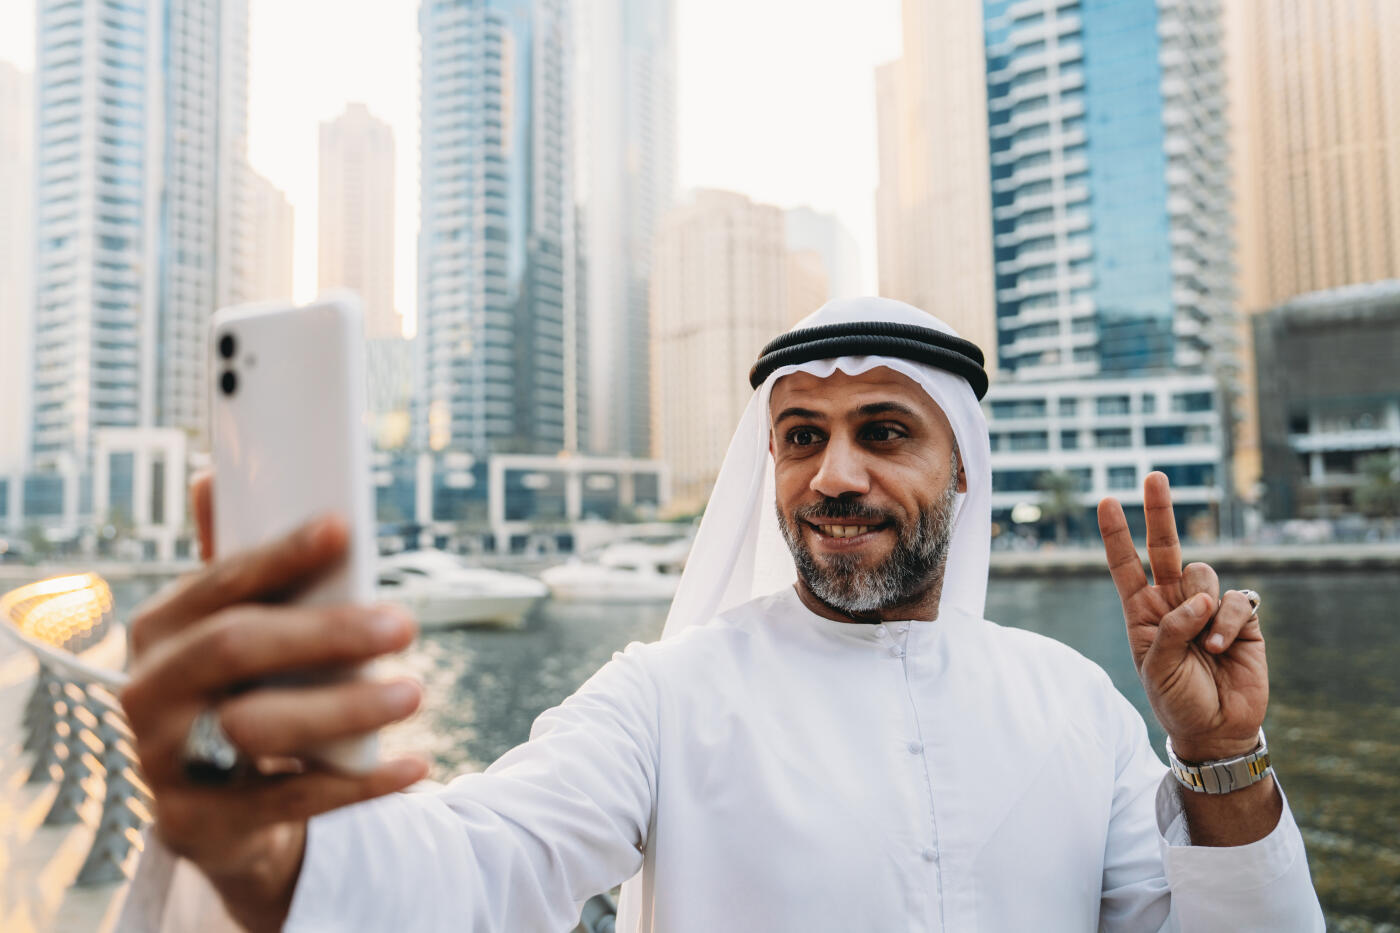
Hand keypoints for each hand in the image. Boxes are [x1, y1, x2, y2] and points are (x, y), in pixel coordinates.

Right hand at [120, 475, 427, 930]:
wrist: (218, 813)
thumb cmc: (237, 695)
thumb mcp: (231, 630)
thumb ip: (235, 566)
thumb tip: (216, 474)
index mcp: (160, 630)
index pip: (219, 582)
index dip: (279, 554)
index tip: (342, 528)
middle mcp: (148, 691)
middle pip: (233, 648)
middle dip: (323, 631)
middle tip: (402, 623)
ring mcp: (166, 762)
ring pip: (255, 727)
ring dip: (344, 707)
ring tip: (414, 691)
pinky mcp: (200, 824)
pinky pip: (289, 800)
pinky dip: (360, 784)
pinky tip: (415, 765)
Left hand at [1097, 472, 1267, 762]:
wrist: (1216, 728)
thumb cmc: (1177, 699)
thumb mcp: (1155, 669)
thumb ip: (1170, 630)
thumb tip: (1200, 598)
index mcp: (1142, 612)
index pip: (1125, 566)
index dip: (1116, 534)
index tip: (1106, 501)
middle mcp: (1173, 602)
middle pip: (1164, 547)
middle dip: (1159, 511)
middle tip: (1153, 476)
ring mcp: (1207, 607)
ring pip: (1203, 574)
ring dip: (1203, 606)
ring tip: (1205, 644)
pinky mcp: (1241, 617)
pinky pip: (1235, 599)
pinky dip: (1227, 621)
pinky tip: (1222, 647)